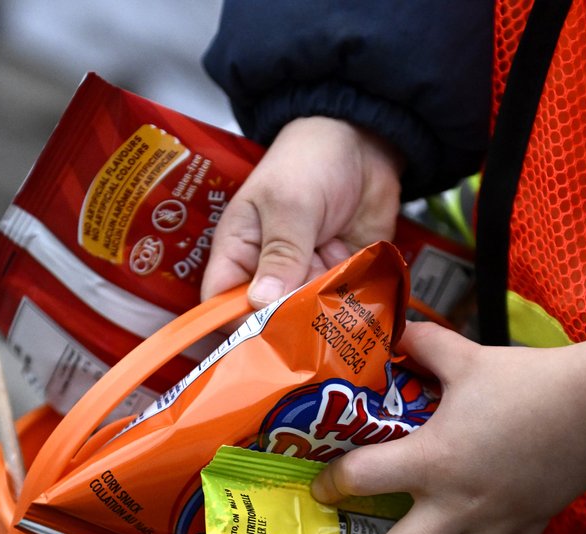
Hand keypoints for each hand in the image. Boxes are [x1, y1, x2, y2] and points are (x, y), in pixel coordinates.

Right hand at [201, 116, 404, 306]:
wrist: (365, 143)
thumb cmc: (310, 159)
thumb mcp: (289, 203)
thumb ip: (280, 252)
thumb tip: (260, 301)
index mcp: (238, 252)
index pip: (220, 303)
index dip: (233, 325)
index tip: (259, 337)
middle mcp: (269, 274)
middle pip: (266, 320)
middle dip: (288, 325)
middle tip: (310, 322)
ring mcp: (306, 280)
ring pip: (308, 319)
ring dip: (324, 316)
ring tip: (340, 303)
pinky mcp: (340, 282)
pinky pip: (342, 310)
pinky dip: (351, 310)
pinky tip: (361, 301)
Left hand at [311, 323, 585, 533]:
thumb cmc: (529, 382)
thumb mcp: (468, 358)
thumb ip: (425, 346)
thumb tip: (395, 327)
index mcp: (432, 460)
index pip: (365, 477)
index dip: (334, 482)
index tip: (316, 492)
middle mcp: (456, 505)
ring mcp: (493, 526)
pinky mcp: (528, 529)